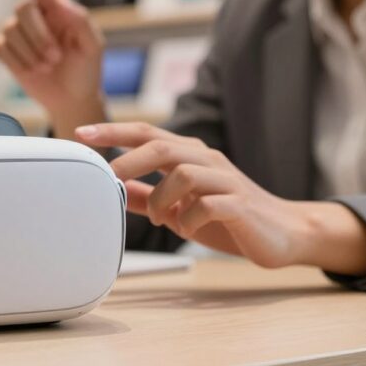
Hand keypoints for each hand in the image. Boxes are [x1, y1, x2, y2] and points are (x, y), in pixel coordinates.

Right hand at [0, 0, 106, 137]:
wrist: (72, 99)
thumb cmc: (85, 70)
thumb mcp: (92, 46)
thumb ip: (80, 21)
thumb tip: (59, 1)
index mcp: (59, 11)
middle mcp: (36, 18)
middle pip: (22, 9)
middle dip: (38, 36)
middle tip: (55, 58)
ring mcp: (19, 34)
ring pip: (9, 30)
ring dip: (29, 53)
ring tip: (46, 68)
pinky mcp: (7, 51)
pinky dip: (15, 61)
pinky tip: (31, 71)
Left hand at [77, 123, 365, 274]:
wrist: (285, 234)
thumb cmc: (228, 218)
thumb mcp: (178, 208)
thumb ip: (145, 197)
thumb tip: (110, 192)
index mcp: (189, 157)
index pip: (147, 134)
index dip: (113, 132)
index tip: (80, 134)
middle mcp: (207, 161)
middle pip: (163, 147)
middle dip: (129, 160)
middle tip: (108, 179)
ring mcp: (226, 181)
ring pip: (184, 173)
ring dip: (161, 199)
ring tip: (158, 219)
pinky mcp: (241, 205)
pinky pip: (209, 204)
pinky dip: (190, 218)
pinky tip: (187, 230)